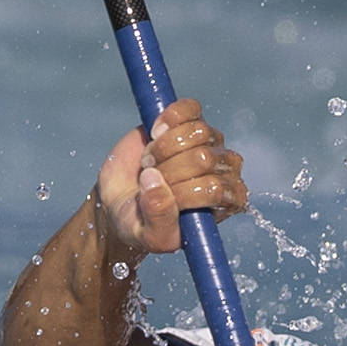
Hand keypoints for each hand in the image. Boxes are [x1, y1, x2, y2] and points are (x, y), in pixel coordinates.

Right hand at [89, 98, 245, 261]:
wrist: (120, 201)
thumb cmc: (141, 223)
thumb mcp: (150, 236)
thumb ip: (159, 220)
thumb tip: (155, 182)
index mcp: (227, 202)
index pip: (214, 189)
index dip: (181, 193)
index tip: (160, 200)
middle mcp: (225, 170)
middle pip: (204, 159)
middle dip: (167, 170)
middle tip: (149, 180)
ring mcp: (209, 143)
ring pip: (198, 132)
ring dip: (164, 148)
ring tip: (150, 162)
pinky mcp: (191, 120)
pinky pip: (190, 109)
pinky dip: (169, 118)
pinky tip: (156, 131)